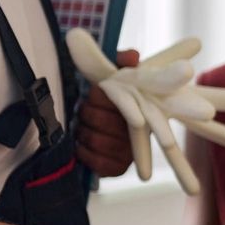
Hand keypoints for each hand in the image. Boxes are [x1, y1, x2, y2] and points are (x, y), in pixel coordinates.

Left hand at [73, 49, 139, 177]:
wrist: (113, 128)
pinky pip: (94, 161)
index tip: (95, 92)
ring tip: (83, 126)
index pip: (115, 99)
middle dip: (87, 113)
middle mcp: (138, 131)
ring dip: (83, 132)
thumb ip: (121, 61)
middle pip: (99, 120)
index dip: (98, 96)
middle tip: (85, 110)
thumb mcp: (119, 75)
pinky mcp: (116, 168)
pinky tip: (83, 144)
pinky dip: (83, 151)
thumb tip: (132, 56)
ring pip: (94, 140)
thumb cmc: (116, 98)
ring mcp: (127, 152)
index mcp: (141, 106)